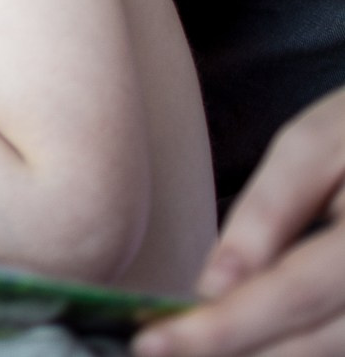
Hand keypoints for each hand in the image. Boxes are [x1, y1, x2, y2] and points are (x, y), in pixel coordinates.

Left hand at [134, 86, 344, 356]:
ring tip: (194, 344)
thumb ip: (269, 211)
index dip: (223, 328)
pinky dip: (299, 343)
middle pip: (316, 339)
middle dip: (235, 350)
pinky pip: (344, 338)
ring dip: (265, 353)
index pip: (293, 294)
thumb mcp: (317, 143)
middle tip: (160, 347)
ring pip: (333, 349)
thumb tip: (214, 283)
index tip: (155, 342)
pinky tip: (250, 338)